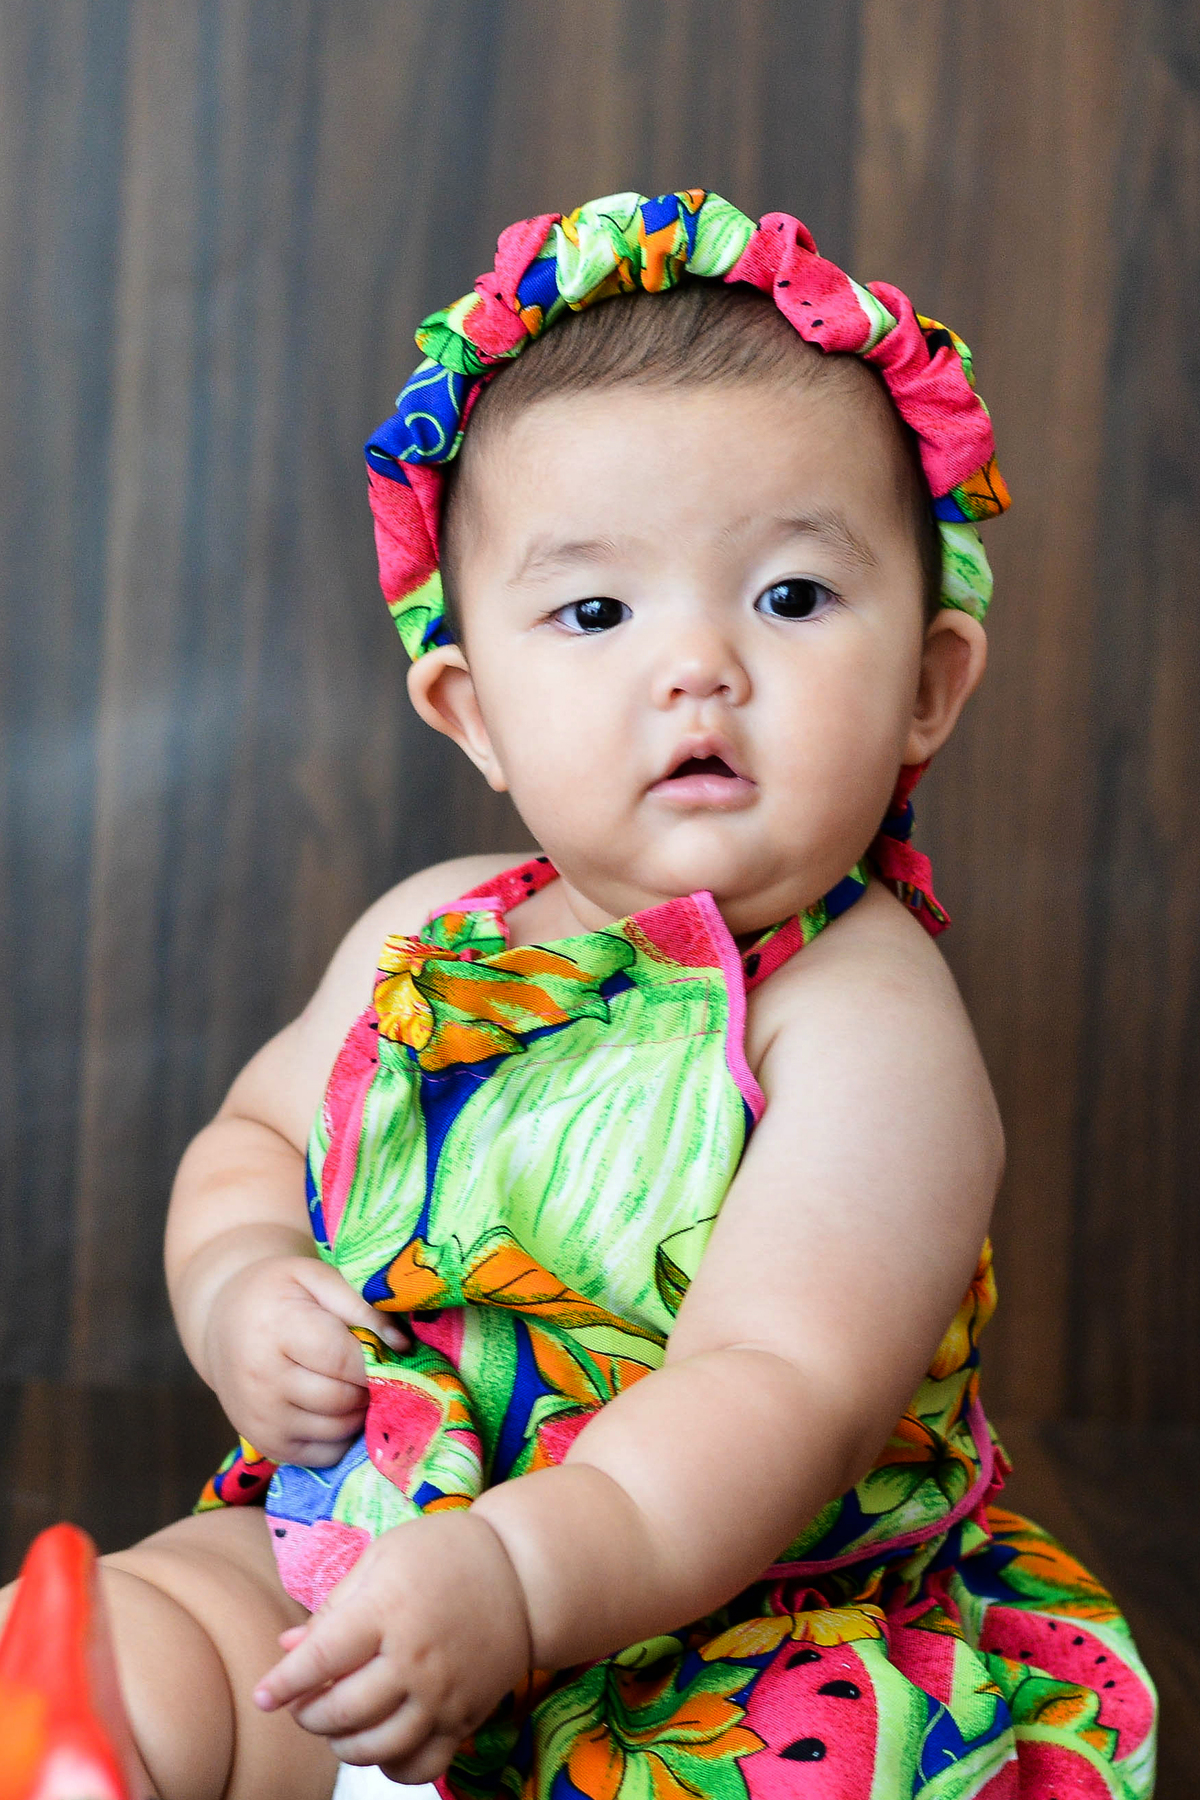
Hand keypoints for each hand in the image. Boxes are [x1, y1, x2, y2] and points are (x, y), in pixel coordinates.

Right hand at [203, 1255, 408, 1464]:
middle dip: (369, 1385)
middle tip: (370, 1366)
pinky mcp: (266, 1445)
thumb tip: (401, 1345)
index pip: (343, 1360)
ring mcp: (261, 1419)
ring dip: (359, 1410)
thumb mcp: (316, 1277)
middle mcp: (262, 1381)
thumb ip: (361, 1304)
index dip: (374, 1358)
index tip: (385, 1348)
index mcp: (275, 1330)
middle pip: (342, 1398)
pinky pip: (325, 1454)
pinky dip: (343, 1435)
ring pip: (338, 1429)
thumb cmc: (277, 1293)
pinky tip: (338, 1407)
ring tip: (353, 1383)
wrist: (222, 1322)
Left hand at [253, 1512, 530, 1782]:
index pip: (321, 1659)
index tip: (263, 1695)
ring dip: (343, 1745)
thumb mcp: (384, 1556)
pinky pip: (423, 1765)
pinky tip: (380, 1744)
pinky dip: (393, 1767)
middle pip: (343, 1711)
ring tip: (336, 1724)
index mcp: (389, 1609)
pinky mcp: (466, 1716)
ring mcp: (443, 1693)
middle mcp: (415, 1658)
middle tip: (301, 1703)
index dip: (284, 1683)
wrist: (523, 1571)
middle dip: (309, 1714)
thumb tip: (287, 1648)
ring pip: (377, 1747)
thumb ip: (335, 1605)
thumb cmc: (447, 1552)